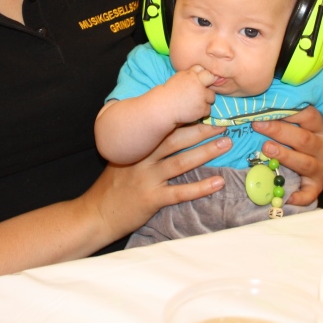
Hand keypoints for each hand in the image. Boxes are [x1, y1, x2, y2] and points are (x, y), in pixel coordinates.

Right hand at [86, 122, 231, 240]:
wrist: (96, 213)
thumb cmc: (112, 186)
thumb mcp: (122, 158)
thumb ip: (140, 145)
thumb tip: (161, 130)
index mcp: (137, 146)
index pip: (164, 127)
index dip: (184, 118)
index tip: (203, 109)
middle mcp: (143, 159)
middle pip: (176, 140)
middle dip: (201, 129)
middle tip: (222, 122)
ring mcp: (148, 178)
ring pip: (181, 162)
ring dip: (206, 152)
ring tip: (225, 143)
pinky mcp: (152, 199)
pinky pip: (180, 192)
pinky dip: (201, 187)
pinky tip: (218, 182)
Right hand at [162, 65, 216, 124]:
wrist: (164, 106)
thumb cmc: (170, 91)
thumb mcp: (179, 77)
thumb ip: (191, 73)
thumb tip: (202, 70)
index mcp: (192, 75)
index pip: (205, 71)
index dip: (204, 75)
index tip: (202, 80)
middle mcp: (198, 85)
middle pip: (212, 80)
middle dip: (209, 84)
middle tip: (201, 90)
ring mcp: (201, 97)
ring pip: (212, 96)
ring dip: (206, 99)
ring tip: (195, 101)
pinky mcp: (202, 109)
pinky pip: (208, 109)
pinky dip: (202, 110)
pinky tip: (193, 109)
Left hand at [252, 105, 322, 205]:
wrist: (318, 154)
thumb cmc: (297, 133)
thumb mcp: (295, 120)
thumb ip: (280, 113)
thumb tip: (255, 105)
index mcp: (318, 126)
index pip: (308, 115)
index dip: (288, 111)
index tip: (267, 107)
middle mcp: (321, 145)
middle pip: (303, 138)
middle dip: (279, 131)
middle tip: (257, 125)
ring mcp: (319, 166)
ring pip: (304, 163)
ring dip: (285, 156)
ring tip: (266, 149)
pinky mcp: (316, 185)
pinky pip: (310, 193)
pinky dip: (301, 197)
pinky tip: (288, 198)